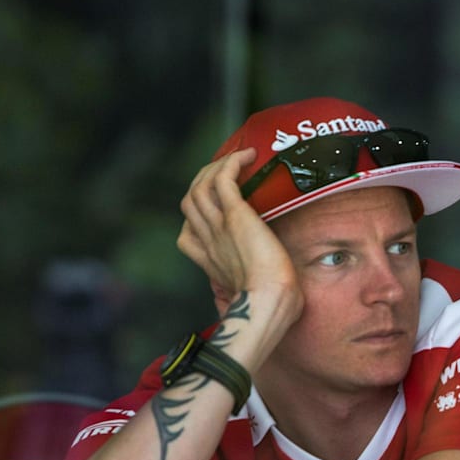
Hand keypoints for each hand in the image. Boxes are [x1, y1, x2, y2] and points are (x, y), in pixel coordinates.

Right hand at [176, 147, 301, 320]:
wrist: (268, 301)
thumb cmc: (269, 303)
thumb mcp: (252, 292)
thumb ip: (253, 282)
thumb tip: (272, 280)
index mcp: (209, 260)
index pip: (188, 230)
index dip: (198, 213)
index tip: (217, 205)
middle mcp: (208, 240)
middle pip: (190, 200)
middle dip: (203, 180)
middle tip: (226, 172)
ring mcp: (217, 226)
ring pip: (201, 185)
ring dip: (217, 166)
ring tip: (237, 159)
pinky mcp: (235, 216)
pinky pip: (222, 179)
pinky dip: (231, 163)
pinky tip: (246, 155)